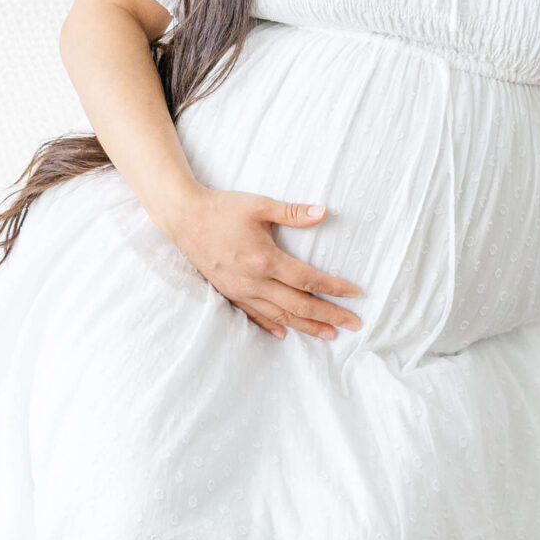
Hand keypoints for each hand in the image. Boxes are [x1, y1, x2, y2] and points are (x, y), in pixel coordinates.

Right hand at [171, 191, 361, 341]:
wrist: (184, 219)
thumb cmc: (223, 209)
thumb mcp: (259, 205)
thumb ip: (292, 212)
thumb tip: (324, 212)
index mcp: (264, 259)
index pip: (307, 279)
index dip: (334, 288)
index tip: (355, 294)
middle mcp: (254, 281)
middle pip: (299, 305)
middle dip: (329, 315)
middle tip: (354, 324)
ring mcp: (240, 291)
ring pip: (279, 315)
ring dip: (307, 326)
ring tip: (330, 334)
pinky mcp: (229, 293)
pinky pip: (254, 315)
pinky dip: (272, 326)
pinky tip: (285, 333)